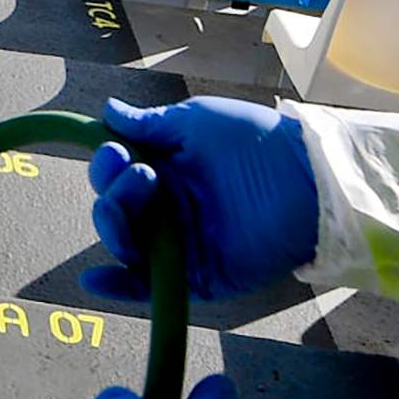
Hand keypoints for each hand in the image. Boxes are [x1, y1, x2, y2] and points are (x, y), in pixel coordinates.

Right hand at [83, 96, 318, 304]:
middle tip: (141, 177)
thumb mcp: (197, 121)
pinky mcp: (197, 276)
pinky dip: (119, 286)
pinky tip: (95, 277)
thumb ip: (151, 124)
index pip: (117, 172)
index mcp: (166, 168)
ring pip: (126, 245)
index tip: (115, 152)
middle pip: (115, 210)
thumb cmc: (254, 140)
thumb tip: (108, 112)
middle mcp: (169, 208)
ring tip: (127, 212)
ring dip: (114, 228)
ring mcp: (181, 244)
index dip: (107, 164)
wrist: (304, 179)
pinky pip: (149, 285)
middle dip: (112, 194)